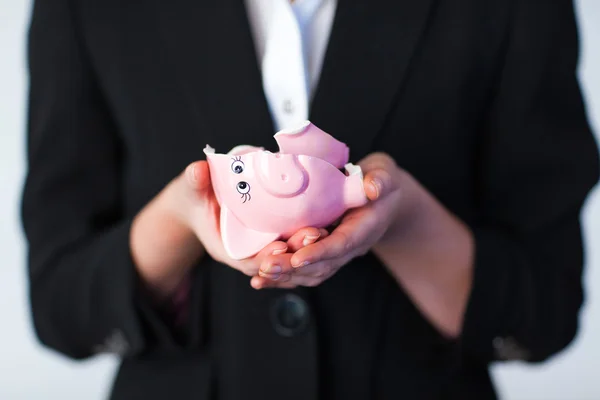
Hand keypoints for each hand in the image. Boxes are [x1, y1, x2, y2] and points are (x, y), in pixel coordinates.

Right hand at [131, 160, 325, 297]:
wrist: (200, 203)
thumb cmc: (197, 198)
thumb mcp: (193, 190)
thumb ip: (196, 182)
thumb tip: (197, 169)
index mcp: (227, 249)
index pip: (248, 261)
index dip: (266, 256)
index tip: (281, 246)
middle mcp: (247, 254)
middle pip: (274, 260)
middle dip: (294, 251)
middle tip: (314, 234)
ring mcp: (262, 249)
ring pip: (288, 256)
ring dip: (306, 247)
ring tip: (324, 231)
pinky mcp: (274, 239)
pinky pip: (293, 246)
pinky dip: (308, 241)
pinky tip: (326, 227)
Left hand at [251, 153, 405, 288]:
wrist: (384, 199)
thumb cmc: (381, 183)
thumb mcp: (385, 175)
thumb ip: (381, 181)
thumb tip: (373, 188)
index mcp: (364, 229)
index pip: (341, 245)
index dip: (319, 253)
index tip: (297, 258)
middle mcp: (350, 247)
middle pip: (322, 265)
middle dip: (293, 269)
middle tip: (266, 267)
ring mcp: (337, 253)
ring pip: (312, 272)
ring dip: (285, 277)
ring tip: (260, 276)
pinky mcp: (325, 253)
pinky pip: (305, 270)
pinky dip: (284, 277)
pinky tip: (262, 279)